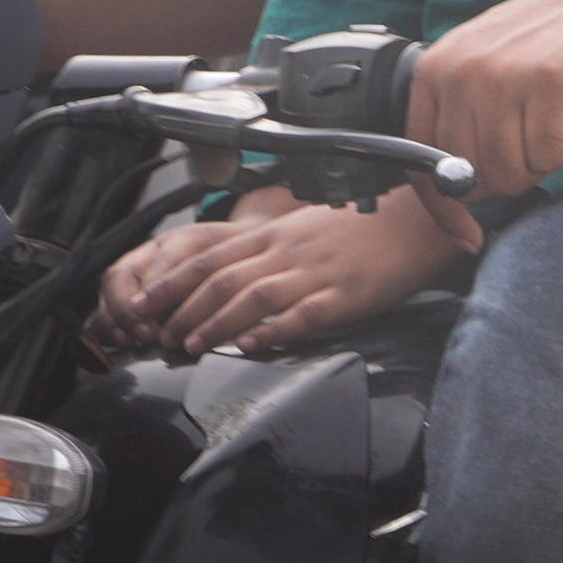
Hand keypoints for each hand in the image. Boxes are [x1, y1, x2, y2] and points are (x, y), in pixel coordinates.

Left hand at [96, 191, 463, 357]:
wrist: (420, 218)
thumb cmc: (366, 224)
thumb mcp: (307, 226)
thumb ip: (270, 248)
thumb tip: (231, 272)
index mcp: (277, 233)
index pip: (211, 257)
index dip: (171, 283)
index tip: (141, 303)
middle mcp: (289, 250)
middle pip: (224, 279)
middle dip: (185, 309)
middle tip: (160, 335)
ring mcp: (317, 271)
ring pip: (254, 297)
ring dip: (217, 323)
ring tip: (193, 345)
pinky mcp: (347, 294)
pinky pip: (304, 314)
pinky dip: (274, 330)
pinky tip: (253, 345)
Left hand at [410, 0, 562, 194]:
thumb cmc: (555, 32)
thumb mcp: (487, 61)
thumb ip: (461, 113)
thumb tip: (458, 191)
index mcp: (437, 68)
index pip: (420, 160)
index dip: (443, 207)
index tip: (466, 231)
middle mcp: (465, 71)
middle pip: (471, 174)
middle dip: (505, 177)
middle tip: (533, 148)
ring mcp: (508, 76)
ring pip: (511, 170)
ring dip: (539, 163)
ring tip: (555, 123)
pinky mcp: (555, 82)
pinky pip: (552, 155)